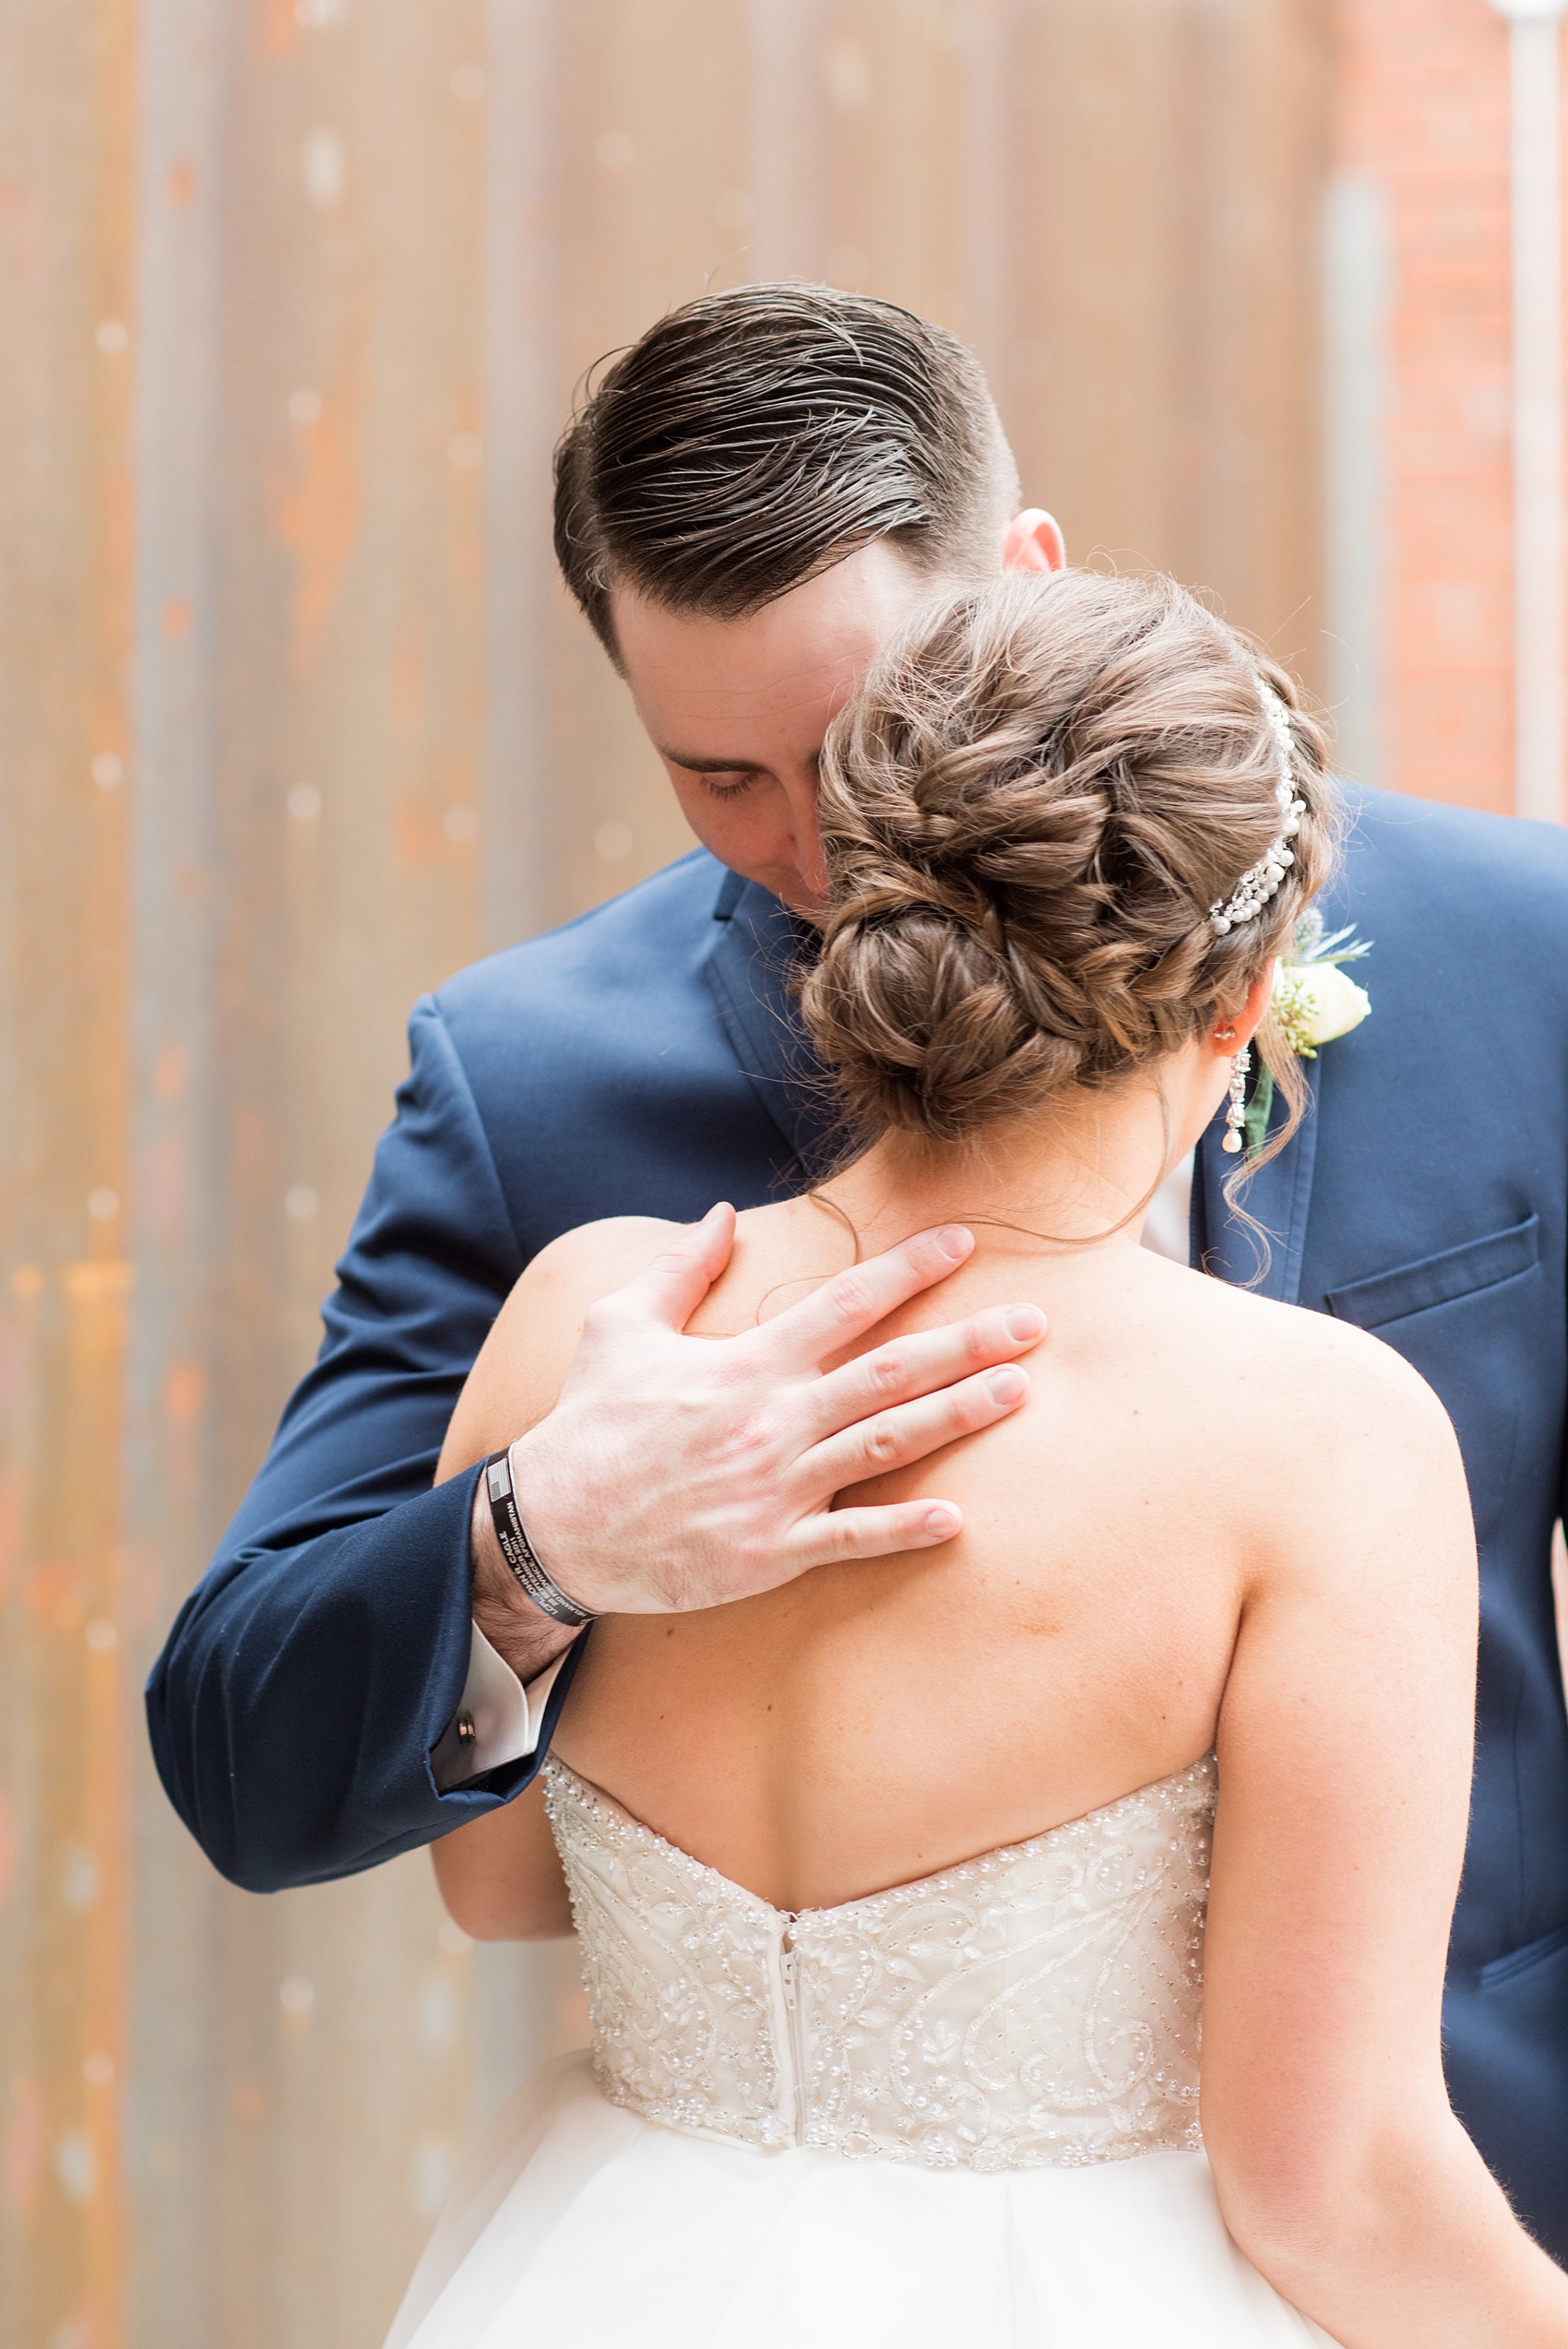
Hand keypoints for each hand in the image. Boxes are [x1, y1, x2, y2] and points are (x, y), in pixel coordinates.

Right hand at [503, 1204, 1044, 1617]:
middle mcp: (772, 1420)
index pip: (845, 1302)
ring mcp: (776, 1488)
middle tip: (1035, 1321)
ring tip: (1018, 1392)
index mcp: (746, 1364)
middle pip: (890, 1372)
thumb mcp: (620, 1326)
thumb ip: (680, 1267)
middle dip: (968, 1342)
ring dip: (957, 1417)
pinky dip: (903, 1531)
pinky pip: (850, 1540)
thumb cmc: (589, 1423)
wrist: (551, 1526)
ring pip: (886, 1446)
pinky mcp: (769, 1552)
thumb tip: (723, 1214)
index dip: (909, 1268)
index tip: (965, 1240)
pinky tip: (958, 1520)